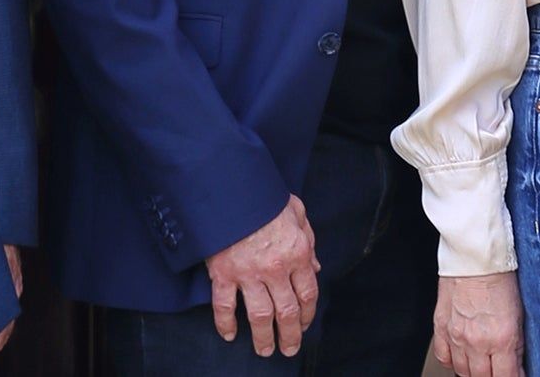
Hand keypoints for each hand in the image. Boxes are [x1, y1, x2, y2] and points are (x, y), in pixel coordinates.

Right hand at [205, 195, 319, 356]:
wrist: (231, 189)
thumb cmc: (265, 197)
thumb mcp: (296, 211)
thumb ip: (308, 238)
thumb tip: (316, 266)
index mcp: (297, 253)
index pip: (308, 293)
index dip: (308, 313)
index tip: (306, 324)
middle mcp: (275, 268)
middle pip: (287, 311)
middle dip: (291, 334)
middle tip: (289, 349)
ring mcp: (248, 273)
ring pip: (260, 316)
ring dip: (264, 338)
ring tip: (265, 351)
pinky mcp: (223, 273)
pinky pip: (224, 306)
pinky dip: (225, 323)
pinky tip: (229, 335)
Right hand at [431, 272, 521, 376]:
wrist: (474, 256)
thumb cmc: (499, 278)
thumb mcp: (519, 314)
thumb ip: (516, 345)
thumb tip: (516, 364)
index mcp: (501, 338)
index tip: (515, 375)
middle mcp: (476, 341)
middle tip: (498, 369)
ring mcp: (456, 336)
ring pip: (462, 372)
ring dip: (473, 372)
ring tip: (482, 365)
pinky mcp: (441, 327)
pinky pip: (443, 358)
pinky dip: (452, 362)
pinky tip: (461, 357)